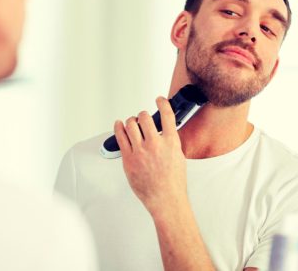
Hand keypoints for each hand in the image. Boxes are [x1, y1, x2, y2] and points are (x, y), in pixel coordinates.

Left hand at [114, 97, 187, 214]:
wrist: (165, 199)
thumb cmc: (173, 182)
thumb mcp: (178, 157)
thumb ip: (170, 142)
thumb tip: (164, 132)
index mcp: (171, 143)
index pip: (167, 115)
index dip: (163, 103)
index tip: (160, 99)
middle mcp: (155, 144)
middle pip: (145, 117)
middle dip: (143, 115)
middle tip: (143, 118)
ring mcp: (140, 152)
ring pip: (131, 125)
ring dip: (132, 121)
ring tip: (132, 123)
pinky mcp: (128, 159)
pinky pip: (120, 137)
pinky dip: (119, 127)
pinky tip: (119, 125)